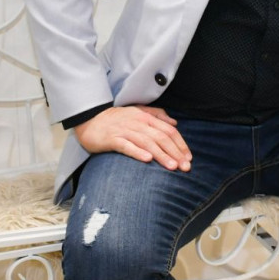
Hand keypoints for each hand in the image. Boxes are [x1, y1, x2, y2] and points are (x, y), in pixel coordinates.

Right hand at [73, 105, 190, 169]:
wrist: (90, 119)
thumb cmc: (117, 119)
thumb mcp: (139, 112)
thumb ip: (157, 115)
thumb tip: (174, 121)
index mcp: (146, 117)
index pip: (168, 130)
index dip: (180, 144)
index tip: (188, 158)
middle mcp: (138, 123)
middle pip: (161, 137)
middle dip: (175, 152)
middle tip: (185, 167)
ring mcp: (125, 131)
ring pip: (147, 142)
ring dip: (161, 155)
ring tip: (172, 167)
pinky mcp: (112, 139)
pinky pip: (126, 146)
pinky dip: (137, 152)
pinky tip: (147, 160)